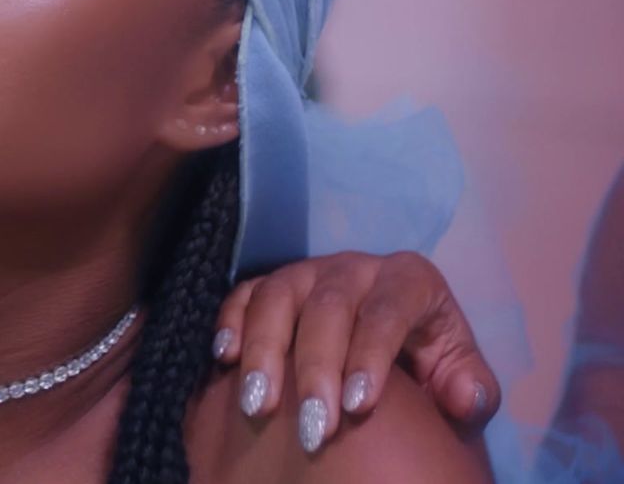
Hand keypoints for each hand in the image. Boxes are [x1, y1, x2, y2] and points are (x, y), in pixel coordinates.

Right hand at [213, 251, 498, 450]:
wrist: (395, 343)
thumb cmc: (427, 359)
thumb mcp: (459, 372)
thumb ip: (471, 385)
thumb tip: (463, 396)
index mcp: (408, 279)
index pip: (387, 312)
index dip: (371, 356)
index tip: (359, 406)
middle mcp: (353, 267)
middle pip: (328, 308)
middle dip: (317, 369)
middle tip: (313, 428)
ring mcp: (307, 272)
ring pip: (278, 297)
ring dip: (265, 351)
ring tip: (258, 405)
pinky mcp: (271, 284)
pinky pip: (244, 293)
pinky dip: (231, 321)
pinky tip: (225, 359)